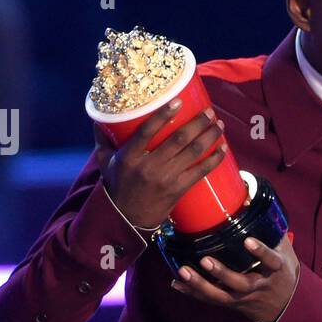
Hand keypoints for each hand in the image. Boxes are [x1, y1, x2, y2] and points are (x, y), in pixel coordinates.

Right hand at [95, 97, 227, 228]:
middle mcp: (149, 166)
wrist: (128, 219)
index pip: (147, 131)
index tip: (179, 101)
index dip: (163, 115)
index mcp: (129, 157)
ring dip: (209, 136)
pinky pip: (200, 172)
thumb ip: (103, 139)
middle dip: (198, 123)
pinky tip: (223, 148)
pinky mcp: (178, 190)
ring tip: (219, 124)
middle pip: (178, 139)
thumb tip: (98, 116)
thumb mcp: (105, 162)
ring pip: (193, 153)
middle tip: (209, 112)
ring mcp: (165, 179)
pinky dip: (214, 159)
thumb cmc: (117, 185)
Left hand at [169, 235, 299, 321]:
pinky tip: (177, 284)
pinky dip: (194, 293)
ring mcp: (245, 297)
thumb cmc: (282, 271)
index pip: (270, 260)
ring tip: (183, 272)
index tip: (248, 241)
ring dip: (201, 285)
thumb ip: (270, 229)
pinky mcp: (233, 304)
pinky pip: (212, 300)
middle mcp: (259, 285)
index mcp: (275, 269)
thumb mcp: (283, 250)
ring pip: (222, 295)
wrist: (286, 305)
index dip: (261, 251)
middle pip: (240, 283)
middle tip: (205, 260)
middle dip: (222, 273)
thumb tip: (250, 198)